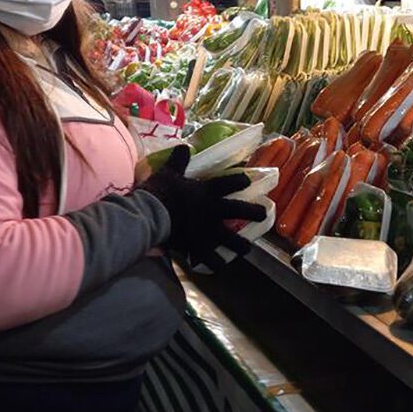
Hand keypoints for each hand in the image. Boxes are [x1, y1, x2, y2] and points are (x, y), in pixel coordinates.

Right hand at [139, 145, 265, 270]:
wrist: (149, 216)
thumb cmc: (160, 192)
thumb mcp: (169, 172)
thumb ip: (179, 161)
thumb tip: (183, 146)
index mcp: (208, 191)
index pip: (232, 182)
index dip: (242, 180)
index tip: (247, 180)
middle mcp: (214, 211)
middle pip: (241, 210)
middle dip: (255, 212)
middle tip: (263, 214)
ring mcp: (208, 231)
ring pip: (232, 240)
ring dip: (241, 246)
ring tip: (247, 249)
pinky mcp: (198, 248)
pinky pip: (211, 259)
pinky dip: (216, 263)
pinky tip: (219, 265)